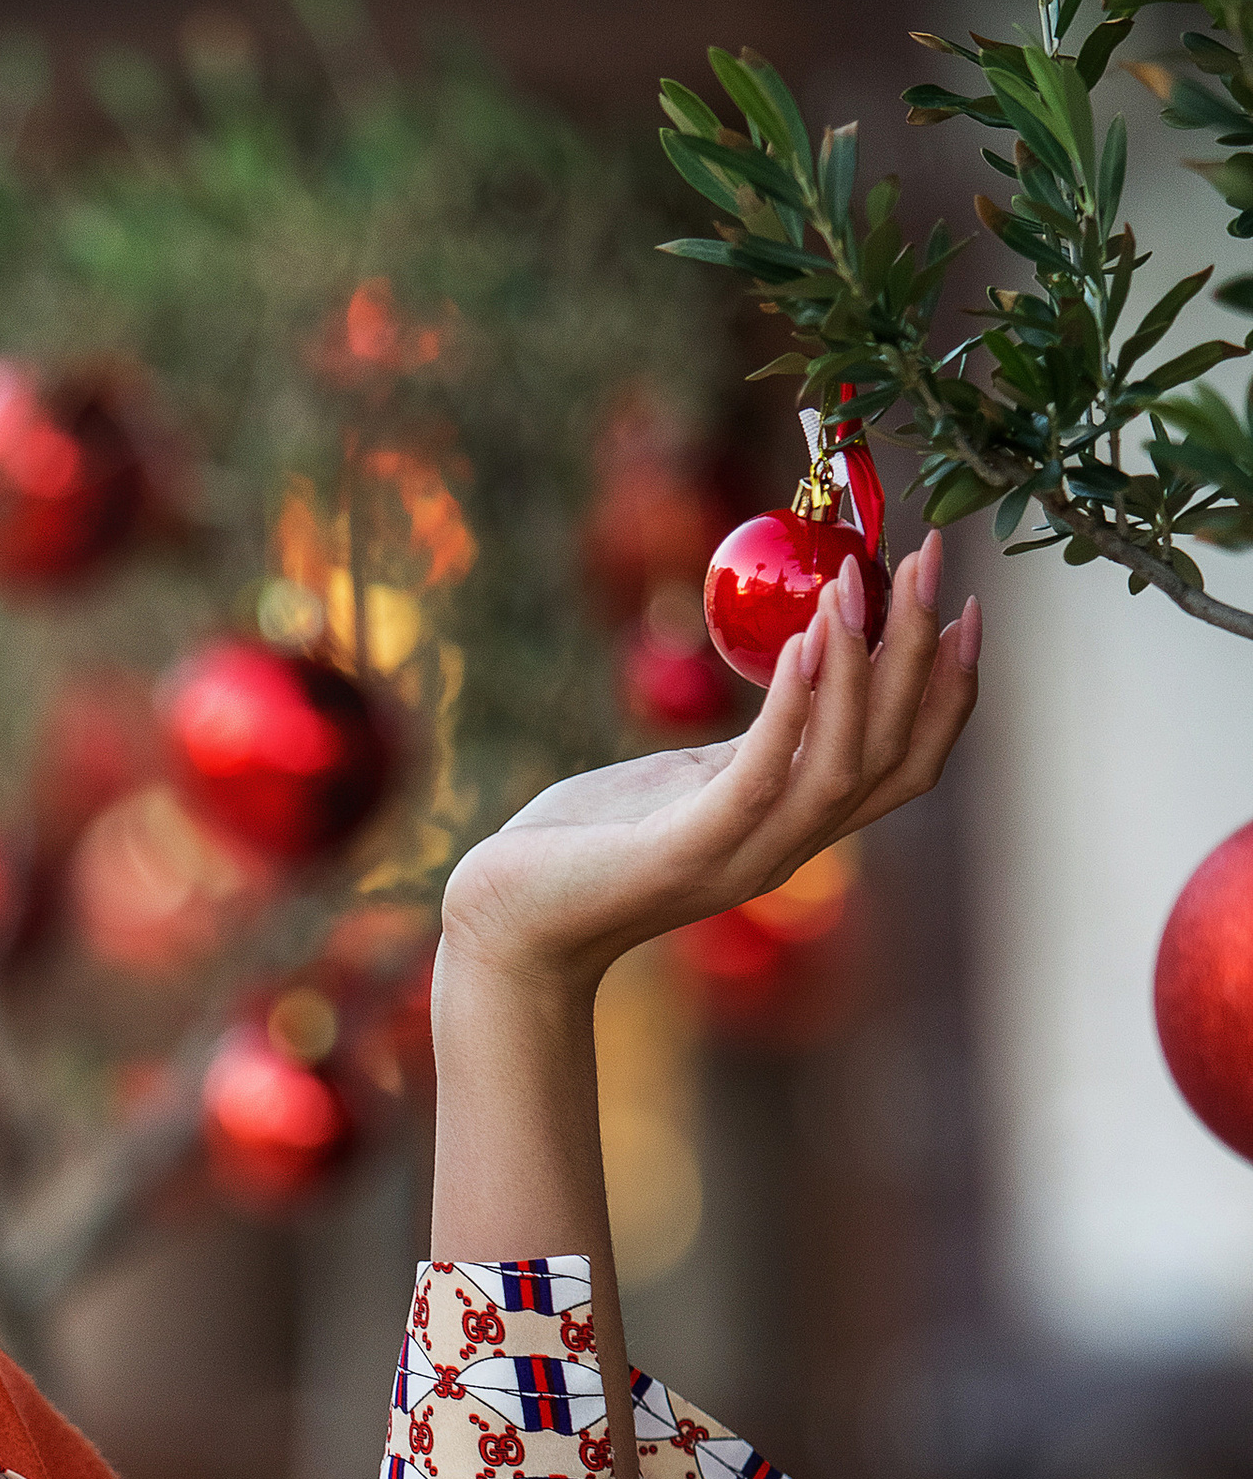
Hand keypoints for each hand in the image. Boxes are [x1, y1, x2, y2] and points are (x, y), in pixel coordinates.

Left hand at [438, 533, 979, 990]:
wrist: (507, 920)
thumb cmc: (590, 841)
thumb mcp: (687, 781)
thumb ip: (753, 744)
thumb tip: (805, 663)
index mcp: (797, 826)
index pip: (910, 761)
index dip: (951, 688)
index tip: (971, 605)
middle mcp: (788, 847)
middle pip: (896, 752)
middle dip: (924, 651)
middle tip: (933, 559)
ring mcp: (742, 856)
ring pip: (845, 765)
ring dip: (864, 667)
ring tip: (860, 580)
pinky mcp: (685, 853)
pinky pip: (761, 775)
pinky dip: (794, 707)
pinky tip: (807, 639)